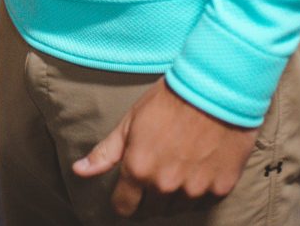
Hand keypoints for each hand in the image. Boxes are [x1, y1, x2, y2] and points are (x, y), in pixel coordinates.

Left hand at [73, 79, 256, 218]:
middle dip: (149, 195)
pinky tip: (199, 168)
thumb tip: (79, 171)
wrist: (215, 90)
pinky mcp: (221, 188)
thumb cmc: (169, 100)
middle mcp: (165, 185)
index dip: (123, 200)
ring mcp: (194, 189)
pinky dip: (199, 190)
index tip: (127, 193)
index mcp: (139, 170)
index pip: (124, 206)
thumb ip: (106, 152)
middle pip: (151, 209)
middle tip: (156, 170)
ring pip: (177, 207)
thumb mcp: (130, 122)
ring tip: (178, 167)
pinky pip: (203, 200)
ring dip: (174, 195)